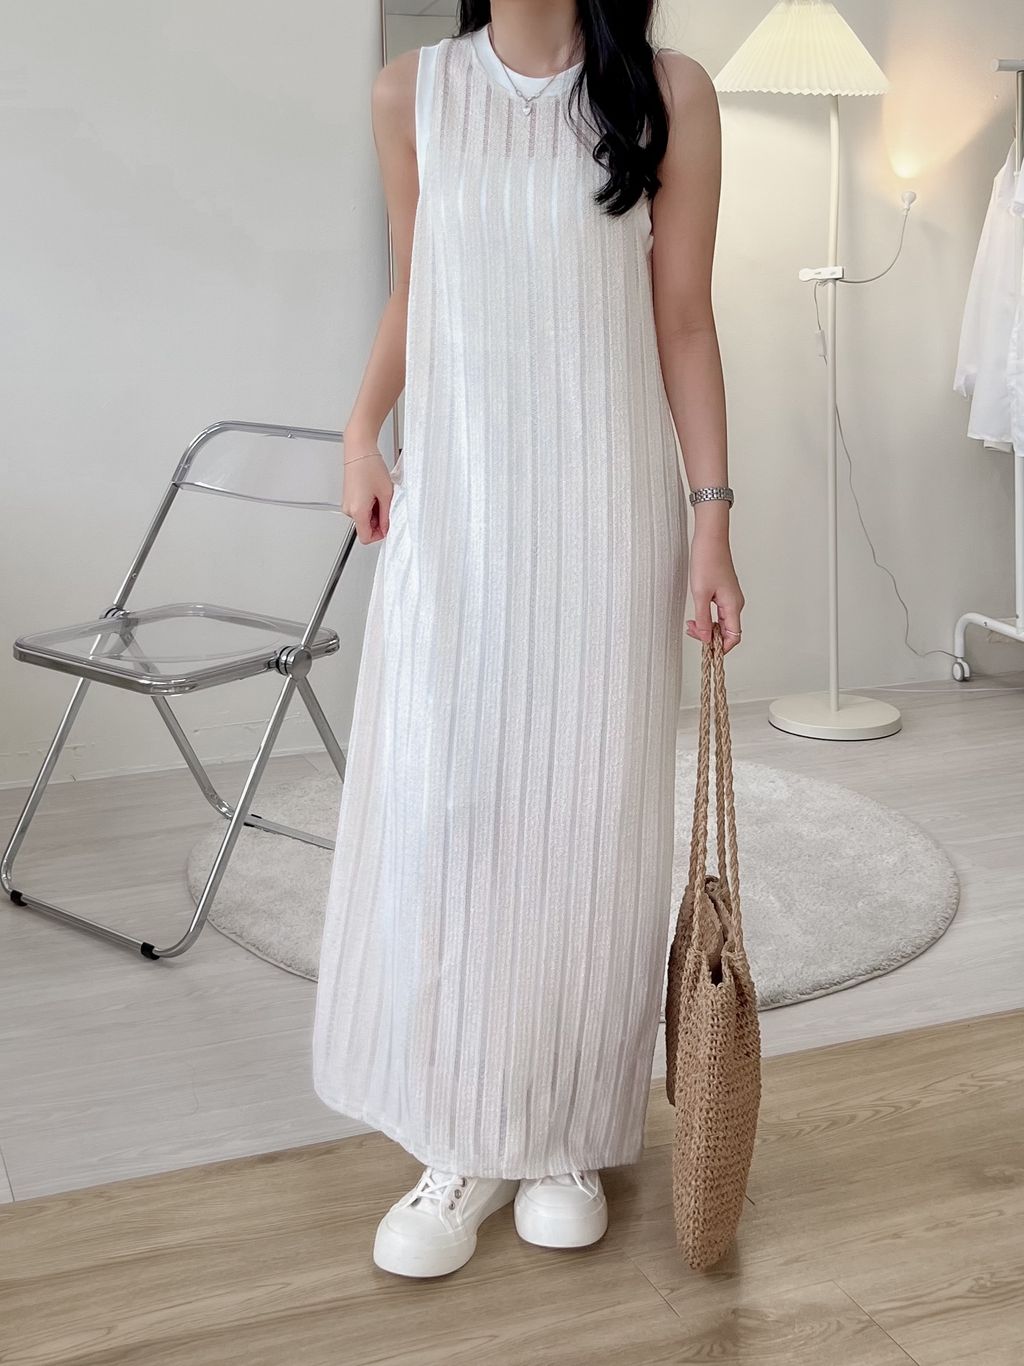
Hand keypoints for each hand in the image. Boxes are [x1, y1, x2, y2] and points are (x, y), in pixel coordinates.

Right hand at [341, 448, 394, 543]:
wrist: (360, 451)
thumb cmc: (370, 467)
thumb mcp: (386, 494)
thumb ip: (386, 515)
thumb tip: (386, 527)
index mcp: (357, 511)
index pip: (366, 538)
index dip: (379, 535)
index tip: (387, 526)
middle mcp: (349, 510)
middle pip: (365, 528)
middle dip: (378, 521)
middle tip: (386, 505)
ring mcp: (347, 504)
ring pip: (363, 519)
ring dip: (374, 512)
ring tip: (380, 495)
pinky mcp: (348, 498)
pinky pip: (360, 509)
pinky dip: (369, 505)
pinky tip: (374, 493)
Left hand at [685, 530, 743, 653]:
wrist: (710, 539)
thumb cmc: (707, 561)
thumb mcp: (700, 594)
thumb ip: (703, 619)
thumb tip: (706, 639)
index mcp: (733, 605)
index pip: (733, 637)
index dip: (720, 647)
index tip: (705, 649)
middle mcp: (735, 603)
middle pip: (727, 632)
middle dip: (709, 636)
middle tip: (691, 631)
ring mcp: (730, 598)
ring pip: (722, 622)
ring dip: (707, 627)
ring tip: (691, 624)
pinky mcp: (724, 592)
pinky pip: (719, 613)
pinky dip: (708, 617)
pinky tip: (696, 615)